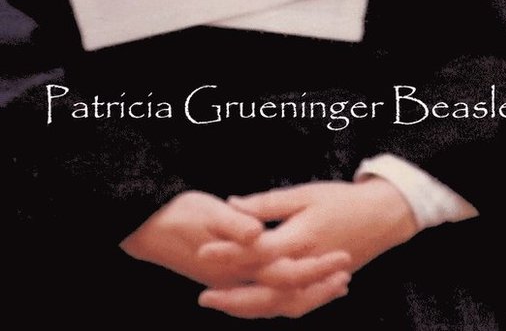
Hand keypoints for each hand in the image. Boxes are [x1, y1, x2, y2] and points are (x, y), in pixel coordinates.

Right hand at [119, 190, 350, 302]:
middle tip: (346, 276)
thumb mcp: (208, 212)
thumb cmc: (178, 215)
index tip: (342, 259)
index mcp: (236, 265)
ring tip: (336, 283)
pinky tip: (301, 278)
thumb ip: (236, 225)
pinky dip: (288, 291)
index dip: (316, 270)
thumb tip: (260, 234)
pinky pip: (266, 295)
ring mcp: (233, 285)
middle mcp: (236, 282)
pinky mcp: (230, 280)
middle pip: (285, 298)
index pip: (285, 275)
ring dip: (307, 294)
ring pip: (277, 302)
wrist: (148, 229)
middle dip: (318, 290)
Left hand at [197, 179, 417, 317]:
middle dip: (232, 296)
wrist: (382, 217)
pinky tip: (254, 306)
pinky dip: (272, 308)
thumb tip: (232, 204)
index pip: (256, 251)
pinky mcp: (319, 287)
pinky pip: (292, 305)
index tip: (202, 250)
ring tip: (222, 304)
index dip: (228, 251)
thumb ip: (267, 204)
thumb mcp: (304, 194)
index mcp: (299, 240)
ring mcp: (314, 282)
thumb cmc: (342, 200)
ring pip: (277, 305)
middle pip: (263, 291)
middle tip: (203, 297)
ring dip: (248, 308)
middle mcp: (305, 267)